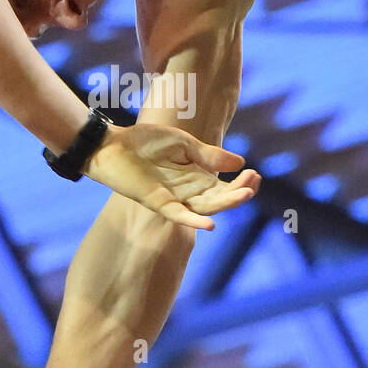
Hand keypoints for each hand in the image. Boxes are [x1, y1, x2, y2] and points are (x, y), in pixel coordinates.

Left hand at [83, 122, 260, 229]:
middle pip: (219, 199)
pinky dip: (193, 221)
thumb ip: (209, 155)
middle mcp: (188, 192)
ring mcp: (174, 199)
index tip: (254, 174)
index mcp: (196, 177)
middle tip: (253, 182)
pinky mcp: (157, 202)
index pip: (224, 187)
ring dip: (225, 204)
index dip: (241, 183)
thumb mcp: (183, 144)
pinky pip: (178, 215)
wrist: (113, 146)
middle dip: (238, 193)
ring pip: (204, 208)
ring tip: (244, 195)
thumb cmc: (146, 142)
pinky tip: (210, 225)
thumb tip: (240, 163)